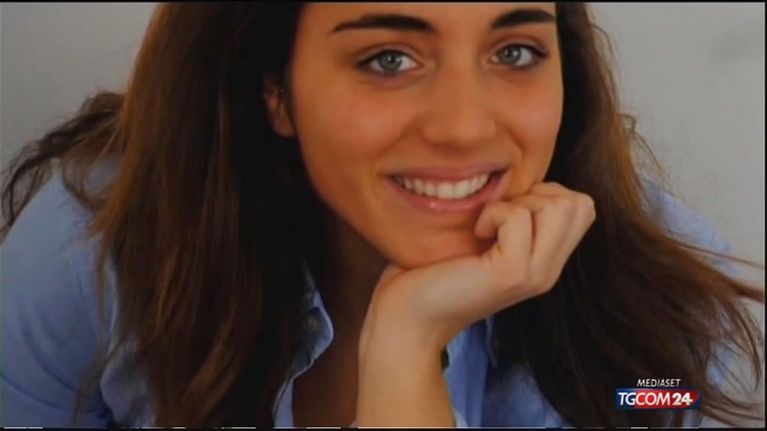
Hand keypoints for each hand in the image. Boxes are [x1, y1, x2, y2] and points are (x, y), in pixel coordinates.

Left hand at [361, 181, 596, 354]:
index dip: (548, 193)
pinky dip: (493, 214)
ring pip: (559, 207)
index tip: (508, 209)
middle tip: (499, 215)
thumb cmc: (433, 272)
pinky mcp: (511, 274)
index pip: (583, 207)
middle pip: (580, 204)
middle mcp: (549, 271)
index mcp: (546, 262)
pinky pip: (518, 218)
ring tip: (487, 225)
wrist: (407, 318)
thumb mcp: (485, 240)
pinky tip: (475, 233)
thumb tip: (518, 177)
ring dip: (516, 203)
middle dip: (538, 194)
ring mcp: (534, 275)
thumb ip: (513, 218)